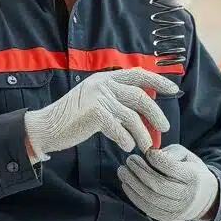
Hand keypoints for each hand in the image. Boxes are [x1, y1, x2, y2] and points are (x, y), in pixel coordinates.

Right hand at [23, 68, 177, 160]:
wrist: (46, 126)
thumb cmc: (72, 117)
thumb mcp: (95, 99)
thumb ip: (115, 98)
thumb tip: (143, 106)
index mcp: (105, 78)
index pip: (138, 74)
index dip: (158, 80)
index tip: (174, 89)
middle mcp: (103, 84)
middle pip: (140, 97)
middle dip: (156, 113)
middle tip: (164, 128)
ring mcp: (98, 97)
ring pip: (131, 116)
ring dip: (142, 134)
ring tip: (146, 146)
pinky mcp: (94, 113)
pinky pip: (119, 128)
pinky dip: (126, 139)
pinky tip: (127, 146)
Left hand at [117, 145, 217, 220]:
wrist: (203, 198)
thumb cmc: (190, 171)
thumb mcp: (187, 156)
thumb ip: (170, 152)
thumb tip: (150, 153)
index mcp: (193, 177)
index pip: (170, 167)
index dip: (155, 159)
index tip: (145, 152)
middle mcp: (186, 195)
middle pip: (158, 184)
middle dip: (139, 171)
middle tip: (128, 161)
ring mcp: (177, 209)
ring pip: (151, 198)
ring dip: (132, 184)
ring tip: (123, 172)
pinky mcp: (168, 218)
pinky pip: (147, 208)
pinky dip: (134, 197)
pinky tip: (127, 185)